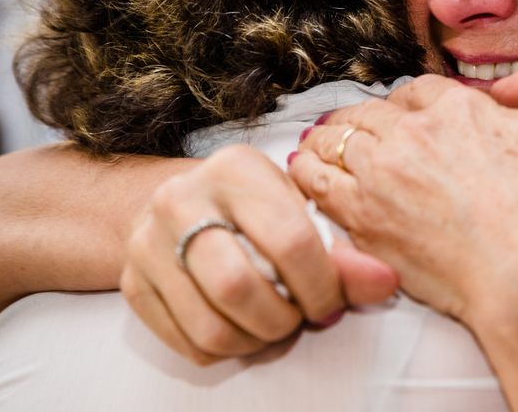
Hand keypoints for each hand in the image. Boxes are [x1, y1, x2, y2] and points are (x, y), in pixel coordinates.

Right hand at [120, 144, 399, 364]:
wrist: (179, 204)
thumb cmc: (256, 208)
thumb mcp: (300, 211)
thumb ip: (343, 250)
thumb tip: (385, 283)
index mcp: (236, 168)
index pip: (290, 241)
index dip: (322, 286)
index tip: (332, 302)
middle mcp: (183, 198)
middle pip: (239, 287)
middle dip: (284, 319)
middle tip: (300, 317)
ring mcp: (147, 241)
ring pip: (212, 326)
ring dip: (256, 340)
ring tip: (273, 323)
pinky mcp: (132, 283)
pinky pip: (188, 344)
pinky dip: (226, 350)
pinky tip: (241, 325)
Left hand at [289, 62, 517, 322]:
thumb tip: (507, 84)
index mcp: (458, 108)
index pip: (417, 90)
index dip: (412, 103)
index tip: (409, 118)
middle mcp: (413, 134)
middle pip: (370, 112)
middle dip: (364, 119)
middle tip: (357, 130)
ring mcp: (382, 177)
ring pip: (336, 141)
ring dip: (328, 140)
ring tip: (320, 146)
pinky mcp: (364, 220)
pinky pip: (319, 184)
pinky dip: (309, 173)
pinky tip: (305, 173)